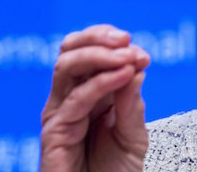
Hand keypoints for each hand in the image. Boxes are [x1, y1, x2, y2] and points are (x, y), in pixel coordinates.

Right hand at [40, 25, 150, 171]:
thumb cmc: (116, 170)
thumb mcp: (134, 134)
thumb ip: (133, 103)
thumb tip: (137, 66)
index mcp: (91, 91)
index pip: (90, 50)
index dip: (112, 42)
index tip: (142, 51)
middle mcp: (71, 96)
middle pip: (71, 50)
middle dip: (98, 37)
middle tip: (126, 40)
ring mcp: (61, 112)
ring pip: (66, 66)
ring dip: (99, 54)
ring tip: (127, 56)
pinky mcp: (55, 131)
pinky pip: (75, 98)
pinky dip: (101, 82)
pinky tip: (124, 75)